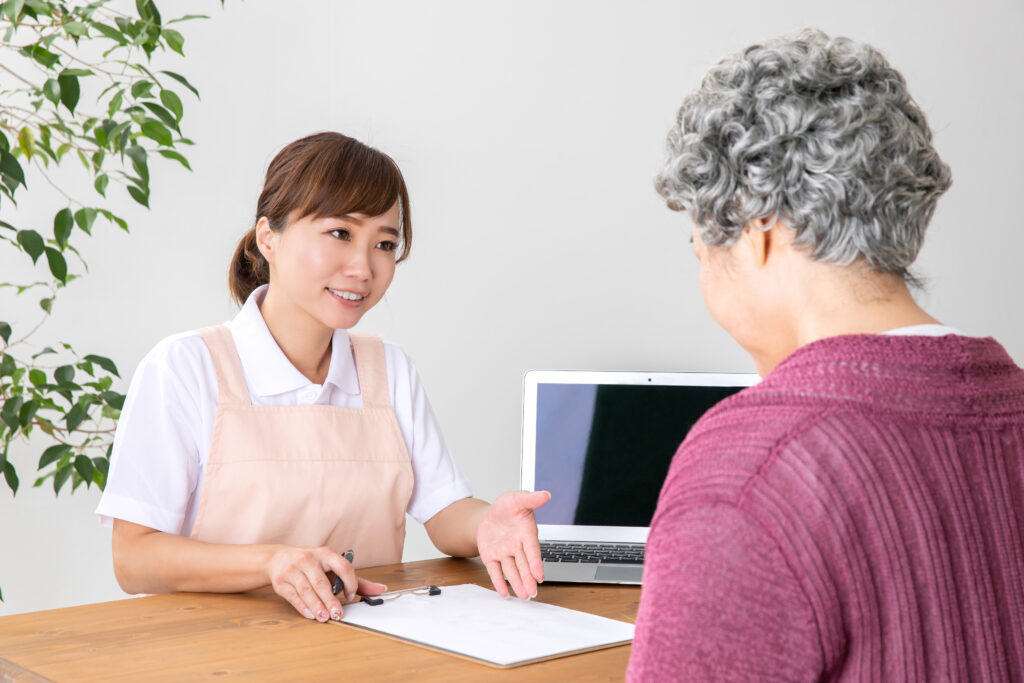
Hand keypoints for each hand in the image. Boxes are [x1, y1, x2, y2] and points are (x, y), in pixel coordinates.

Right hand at [265, 546, 386, 621]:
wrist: (278, 558)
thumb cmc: (311, 563)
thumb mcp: (331, 566)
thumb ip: (355, 579)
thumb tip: (380, 590)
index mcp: (325, 553)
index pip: (342, 566)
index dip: (349, 582)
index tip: (351, 596)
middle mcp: (309, 559)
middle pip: (322, 582)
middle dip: (330, 600)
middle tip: (338, 614)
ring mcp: (293, 569)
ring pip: (307, 590)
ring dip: (317, 606)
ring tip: (325, 617)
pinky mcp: (282, 581)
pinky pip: (294, 596)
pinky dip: (303, 607)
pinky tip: (311, 614)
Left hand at [477, 490, 550, 598]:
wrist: (489, 515)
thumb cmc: (506, 507)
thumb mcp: (516, 499)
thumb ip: (530, 498)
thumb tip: (545, 494)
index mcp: (526, 533)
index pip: (532, 550)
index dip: (536, 562)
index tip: (539, 575)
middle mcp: (517, 546)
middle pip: (524, 565)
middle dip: (528, 579)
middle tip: (533, 592)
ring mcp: (504, 553)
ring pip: (512, 570)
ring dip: (517, 583)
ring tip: (524, 596)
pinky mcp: (492, 558)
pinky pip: (495, 571)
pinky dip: (500, 582)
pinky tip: (505, 593)